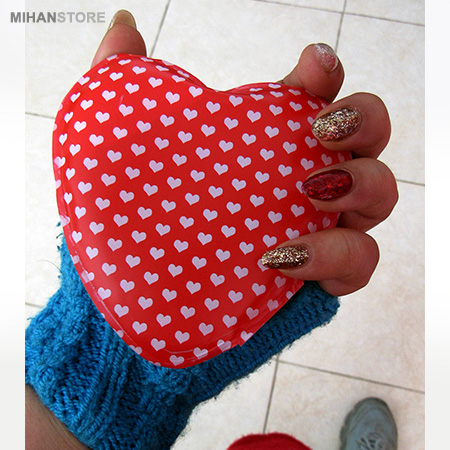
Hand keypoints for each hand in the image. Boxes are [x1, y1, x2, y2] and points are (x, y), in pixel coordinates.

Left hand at [92, 10, 397, 296]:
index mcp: (266, 143)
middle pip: (368, 138)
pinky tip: (282, 255)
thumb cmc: (132, 220)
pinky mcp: (315, 279)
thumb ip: (125, 81)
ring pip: (378, 200)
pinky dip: (333, 255)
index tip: (310, 66)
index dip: (326, 74)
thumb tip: (125, 27)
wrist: (133, 299)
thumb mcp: (123, 145)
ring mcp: (315, 229)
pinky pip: (356, 265)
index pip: (316, 95)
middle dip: (364, 122)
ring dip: (361, 187)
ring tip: (312, 191)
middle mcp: (300, 181)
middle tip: (321, 130)